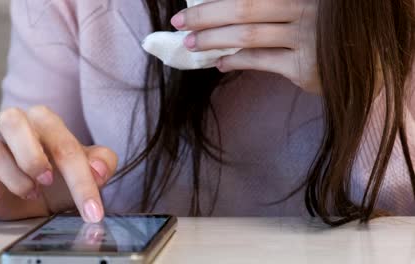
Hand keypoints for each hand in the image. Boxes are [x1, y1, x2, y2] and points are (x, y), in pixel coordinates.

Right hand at [0, 106, 117, 222]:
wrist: (44, 202)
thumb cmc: (65, 180)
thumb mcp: (90, 172)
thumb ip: (103, 162)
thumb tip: (98, 169)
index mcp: (48, 124)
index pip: (63, 143)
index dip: (81, 179)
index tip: (92, 209)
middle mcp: (18, 130)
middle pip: (11, 119)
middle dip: (32, 155)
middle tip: (48, 180)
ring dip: (13, 177)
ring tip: (29, 192)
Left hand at [171, 0, 319, 92]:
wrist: (370, 62)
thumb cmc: (329, 30)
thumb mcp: (304, 9)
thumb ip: (273, 7)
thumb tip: (227, 8)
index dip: (216, 1)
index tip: (190, 5)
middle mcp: (308, 9)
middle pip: (244, 9)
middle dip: (206, 17)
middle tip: (180, 24)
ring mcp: (308, 39)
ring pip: (248, 36)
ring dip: (214, 41)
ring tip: (192, 45)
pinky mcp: (305, 68)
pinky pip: (261, 62)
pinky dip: (236, 61)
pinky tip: (220, 63)